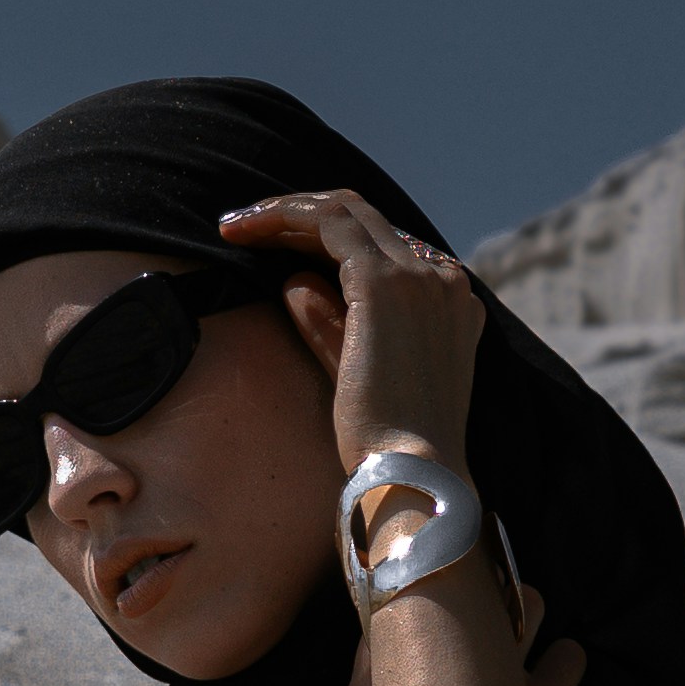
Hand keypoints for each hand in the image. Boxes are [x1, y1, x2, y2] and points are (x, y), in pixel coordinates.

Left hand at [217, 187, 486, 470]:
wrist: (411, 474)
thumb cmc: (384, 442)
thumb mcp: (353, 372)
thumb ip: (330, 324)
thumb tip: (293, 281)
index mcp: (448, 300)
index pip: (382, 245)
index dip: (322, 237)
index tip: (272, 247)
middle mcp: (443, 278)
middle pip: (365, 218)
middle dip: (299, 214)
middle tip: (243, 227)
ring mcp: (419, 275)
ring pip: (345, 211)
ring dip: (285, 212)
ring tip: (236, 227)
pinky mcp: (385, 282)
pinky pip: (328, 224)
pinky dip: (283, 219)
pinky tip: (244, 234)